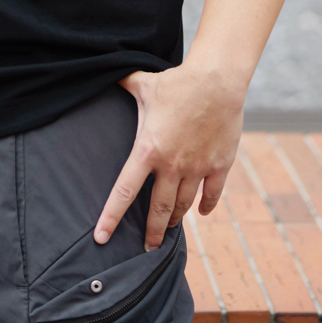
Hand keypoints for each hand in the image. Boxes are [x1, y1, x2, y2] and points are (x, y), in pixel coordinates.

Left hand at [94, 62, 244, 249]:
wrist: (217, 81)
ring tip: (169, 227)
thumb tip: (108, 74)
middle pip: (158, 210)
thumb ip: (125, 84)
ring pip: (184, 206)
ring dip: (175, 219)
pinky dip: (206, 207)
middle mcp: (171, 165)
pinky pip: (211, 195)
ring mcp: (197, 168)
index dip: (111, 217)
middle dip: (151, 233)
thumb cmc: (177, 82)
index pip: (124, 192)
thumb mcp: (144, 83)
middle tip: (147, 248)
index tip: (101, 238)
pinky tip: (201, 212)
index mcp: (148, 150)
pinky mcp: (219, 165)